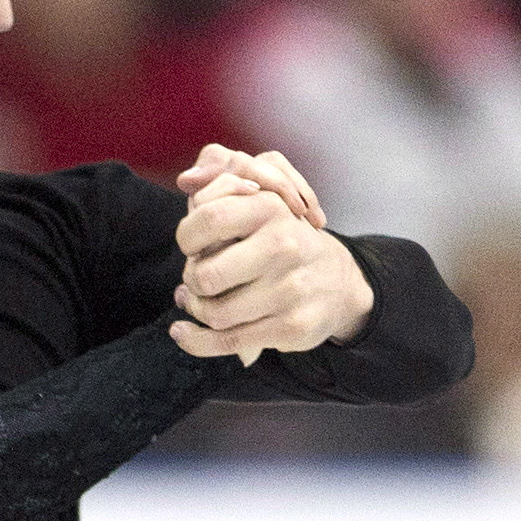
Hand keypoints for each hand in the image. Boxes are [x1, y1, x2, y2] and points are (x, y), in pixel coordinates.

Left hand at [168, 146, 373, 361]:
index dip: (187, 236)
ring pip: (214, 312)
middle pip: (205, 274)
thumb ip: (222, 187)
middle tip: (198, 277)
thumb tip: (187, 180)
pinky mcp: (291, 326)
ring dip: (196, 309)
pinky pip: (227, 340)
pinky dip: (194, 341)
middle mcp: (284, 246)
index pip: (208, 217)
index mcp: (271, 208)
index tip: (192, 244)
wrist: (338, 283)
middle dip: (191, 279)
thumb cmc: (283, 241)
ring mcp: (290, 289)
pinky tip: (182, 332)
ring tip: (198, 302)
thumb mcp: (261, 204)